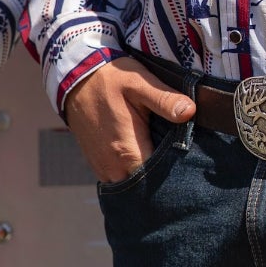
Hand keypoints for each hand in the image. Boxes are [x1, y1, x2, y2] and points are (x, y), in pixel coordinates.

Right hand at [64, 56, 195, 186]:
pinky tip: (144, 155)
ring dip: (147, 177)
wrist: (75, 79)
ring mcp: (103, 169)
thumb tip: (190, 111)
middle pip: (146, 188)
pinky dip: (133, 173)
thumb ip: (164, 99)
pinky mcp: (98, 165)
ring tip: (162, 158)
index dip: (176, 174)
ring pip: (132, 185)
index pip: (158, 180)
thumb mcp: (139, 83)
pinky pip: (120, 179)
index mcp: (127, 151)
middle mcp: (113, 168)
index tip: (189, 163)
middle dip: (162, 178)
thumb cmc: (109, 80)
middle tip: (180, 161)